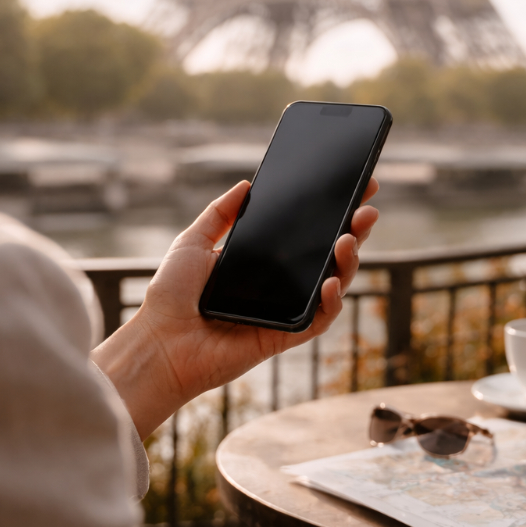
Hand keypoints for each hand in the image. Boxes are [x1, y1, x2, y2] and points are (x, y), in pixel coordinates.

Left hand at [91, 179, 378, 438]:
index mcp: (260, 262)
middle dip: (352, 232)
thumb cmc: (171, 296)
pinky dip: (331, 302)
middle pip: (326, 256)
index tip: (353, 189)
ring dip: (349, 262)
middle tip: (365, 209)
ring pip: (332, 286)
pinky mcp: (284, 336)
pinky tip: (332, 281)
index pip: (303, 234)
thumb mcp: (192, 242)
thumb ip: (220, 214)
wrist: (159, 342)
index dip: (330, 213)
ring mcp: (284, 310)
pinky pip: (318, 320)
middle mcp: (278, 284)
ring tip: (349, 238)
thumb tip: (246, 184)